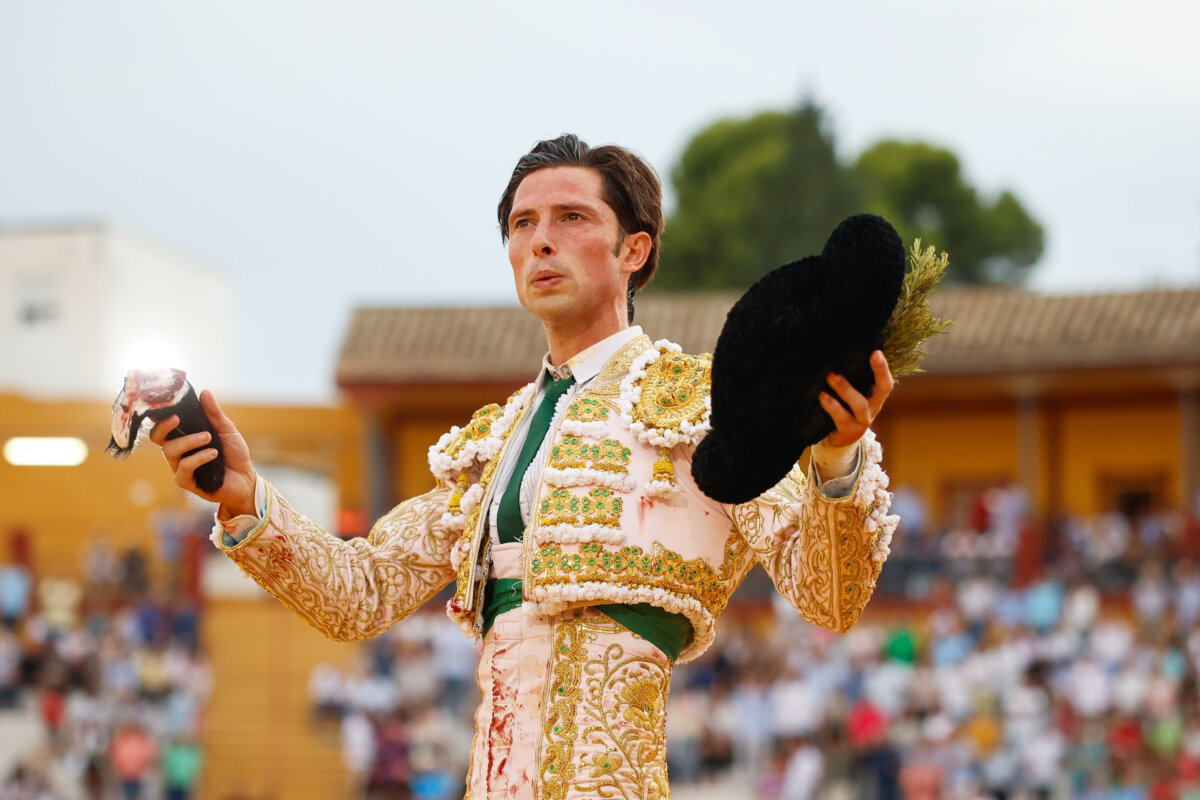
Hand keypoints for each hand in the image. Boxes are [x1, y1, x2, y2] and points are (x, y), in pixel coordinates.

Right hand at [149, 390, 257, 516]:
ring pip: (170, 451)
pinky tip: (213, 454)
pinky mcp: (185, 482)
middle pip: (156, 437)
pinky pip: (184, 467)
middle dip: (164, 426)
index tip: (167, 404)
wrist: (246, 478)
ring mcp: (179, 467)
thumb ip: (214, 414)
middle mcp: (177, 451)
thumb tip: (204, 392)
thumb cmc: (234, 454)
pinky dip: (199, 458)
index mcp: (183, 436)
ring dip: (189, 441)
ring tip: (208, 438)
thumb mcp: (227, 430)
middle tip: (177, 418)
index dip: (160, 415)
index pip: (163, 425)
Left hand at [819, 351, 892, 448]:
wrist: (837, 440)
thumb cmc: (844, 410)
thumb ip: (853, 381)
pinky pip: (840, 418)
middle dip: (875, 373)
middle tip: (865, 356)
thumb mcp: (853, 396)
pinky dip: (831, 406)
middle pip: (881, 391)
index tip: (876, 352)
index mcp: (876, 398)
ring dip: (845, 389)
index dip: (883, 368)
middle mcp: (872, 409)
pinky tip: (822, 397)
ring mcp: (861, 422)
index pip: (885, 382)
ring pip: (859, 404)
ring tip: (831, 377)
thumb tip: (839, 354)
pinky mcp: (847, 431)